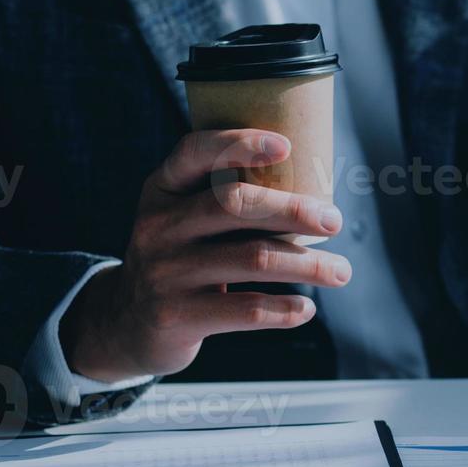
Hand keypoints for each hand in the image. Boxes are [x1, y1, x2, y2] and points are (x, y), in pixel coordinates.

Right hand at [60, 129, 351, 381]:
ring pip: (252, 259)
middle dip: (294, 210)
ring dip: (308, 265)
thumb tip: (317, 193)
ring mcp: (164, 272)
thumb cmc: (182, 258)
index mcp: (162, 190)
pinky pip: (244, 310)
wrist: (126, 323)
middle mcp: (158, 225)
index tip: (285, 145)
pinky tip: (306, 308)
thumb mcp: (183, 219)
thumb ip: (228, 201)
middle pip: (234, 205)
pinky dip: (283, 309)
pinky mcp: (176, 316)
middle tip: (335, 220)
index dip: (239, 144)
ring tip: (342, 271)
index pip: (194, 152)